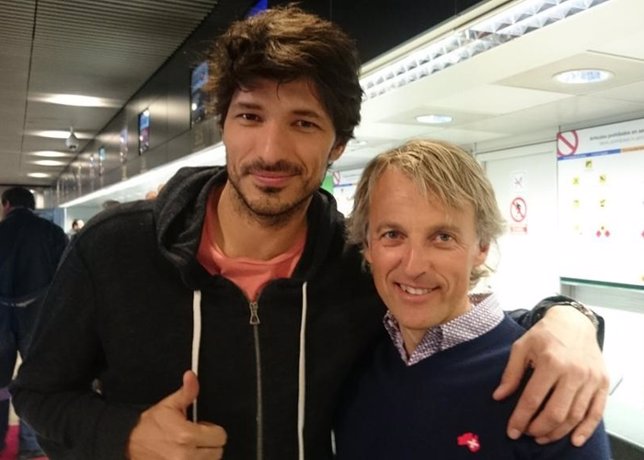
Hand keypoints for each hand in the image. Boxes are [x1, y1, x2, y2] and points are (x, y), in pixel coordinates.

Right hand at [127, 371, 226, 458]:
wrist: (130, 445)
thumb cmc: (149, 427)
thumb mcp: (169, 405)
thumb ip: (187, 392)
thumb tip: (192, 377)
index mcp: (187, 436)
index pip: (220, 436)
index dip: (213, 430)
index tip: (202, 428)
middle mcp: (186, 455)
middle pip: (217, 452)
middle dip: (209, 443)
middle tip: (194, 438)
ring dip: (203, 454)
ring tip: (188, 447)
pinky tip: (185, 455)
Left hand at [493, 305, 608, 445]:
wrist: (574, 322)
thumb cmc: (544, 335)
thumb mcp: (521, 347)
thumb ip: (510, 373)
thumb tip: (498, 396)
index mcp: (551, 361)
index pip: (532, 399)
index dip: (520, 418)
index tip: (512, 431)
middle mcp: (574, 372)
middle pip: (555, 412)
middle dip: (539, 429)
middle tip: (528, 434)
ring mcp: (590, 379)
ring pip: (575, 416)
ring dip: (558, 432)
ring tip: (543, 437)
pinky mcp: (603, 383)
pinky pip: (596, 412)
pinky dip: (586, 430)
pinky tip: (573, 439)